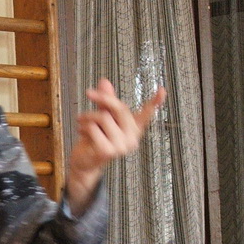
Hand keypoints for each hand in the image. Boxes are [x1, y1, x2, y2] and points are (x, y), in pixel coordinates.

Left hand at [66, 79, 165, 214]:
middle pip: (120, 108)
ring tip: (82, 122)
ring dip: (88, 116)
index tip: (162, 90)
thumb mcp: (100, 116)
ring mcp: (122, 146)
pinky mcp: (109, 151)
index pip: (146, 114)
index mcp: (133, 128)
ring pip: (104, 117)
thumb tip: (105, 81)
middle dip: (102, 98)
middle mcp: (132, 138)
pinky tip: (82, 133)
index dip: (154, 102)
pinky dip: (84, 127)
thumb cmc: (94, 138)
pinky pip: (94, 129)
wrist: (84, 162)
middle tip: (88, 93)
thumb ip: (105, 100)